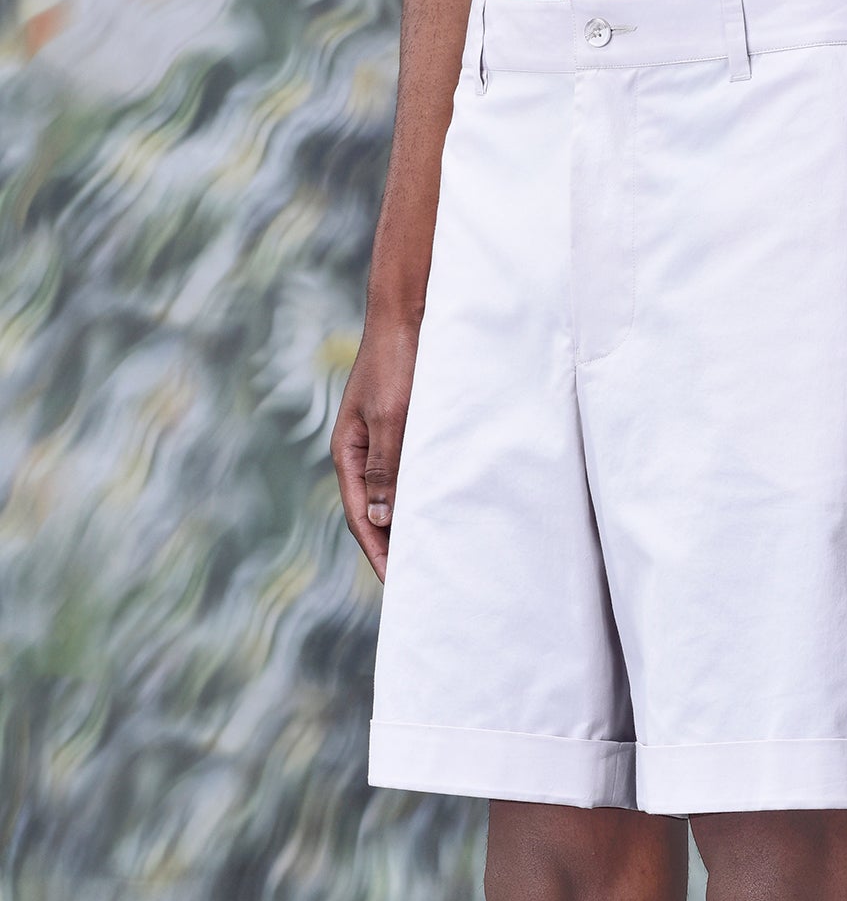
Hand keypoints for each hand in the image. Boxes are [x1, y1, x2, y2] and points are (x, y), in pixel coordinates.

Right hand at [330, 311, 422, 581]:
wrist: (409, 315)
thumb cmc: (398, 364)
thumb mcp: (391, 418)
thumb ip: (387, 468)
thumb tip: (382, 520)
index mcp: (349, 454)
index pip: (362, 518)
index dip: (378, 554)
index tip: (398, 585)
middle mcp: (362, 454)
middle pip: (376, 514)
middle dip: (393, 548)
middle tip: (420, 582)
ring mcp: (382, 443)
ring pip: (394, 497)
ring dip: (409, 526)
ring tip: (434, 557)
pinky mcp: (403, 432)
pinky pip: (410, 476)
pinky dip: (422, 499)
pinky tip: (443, 513)